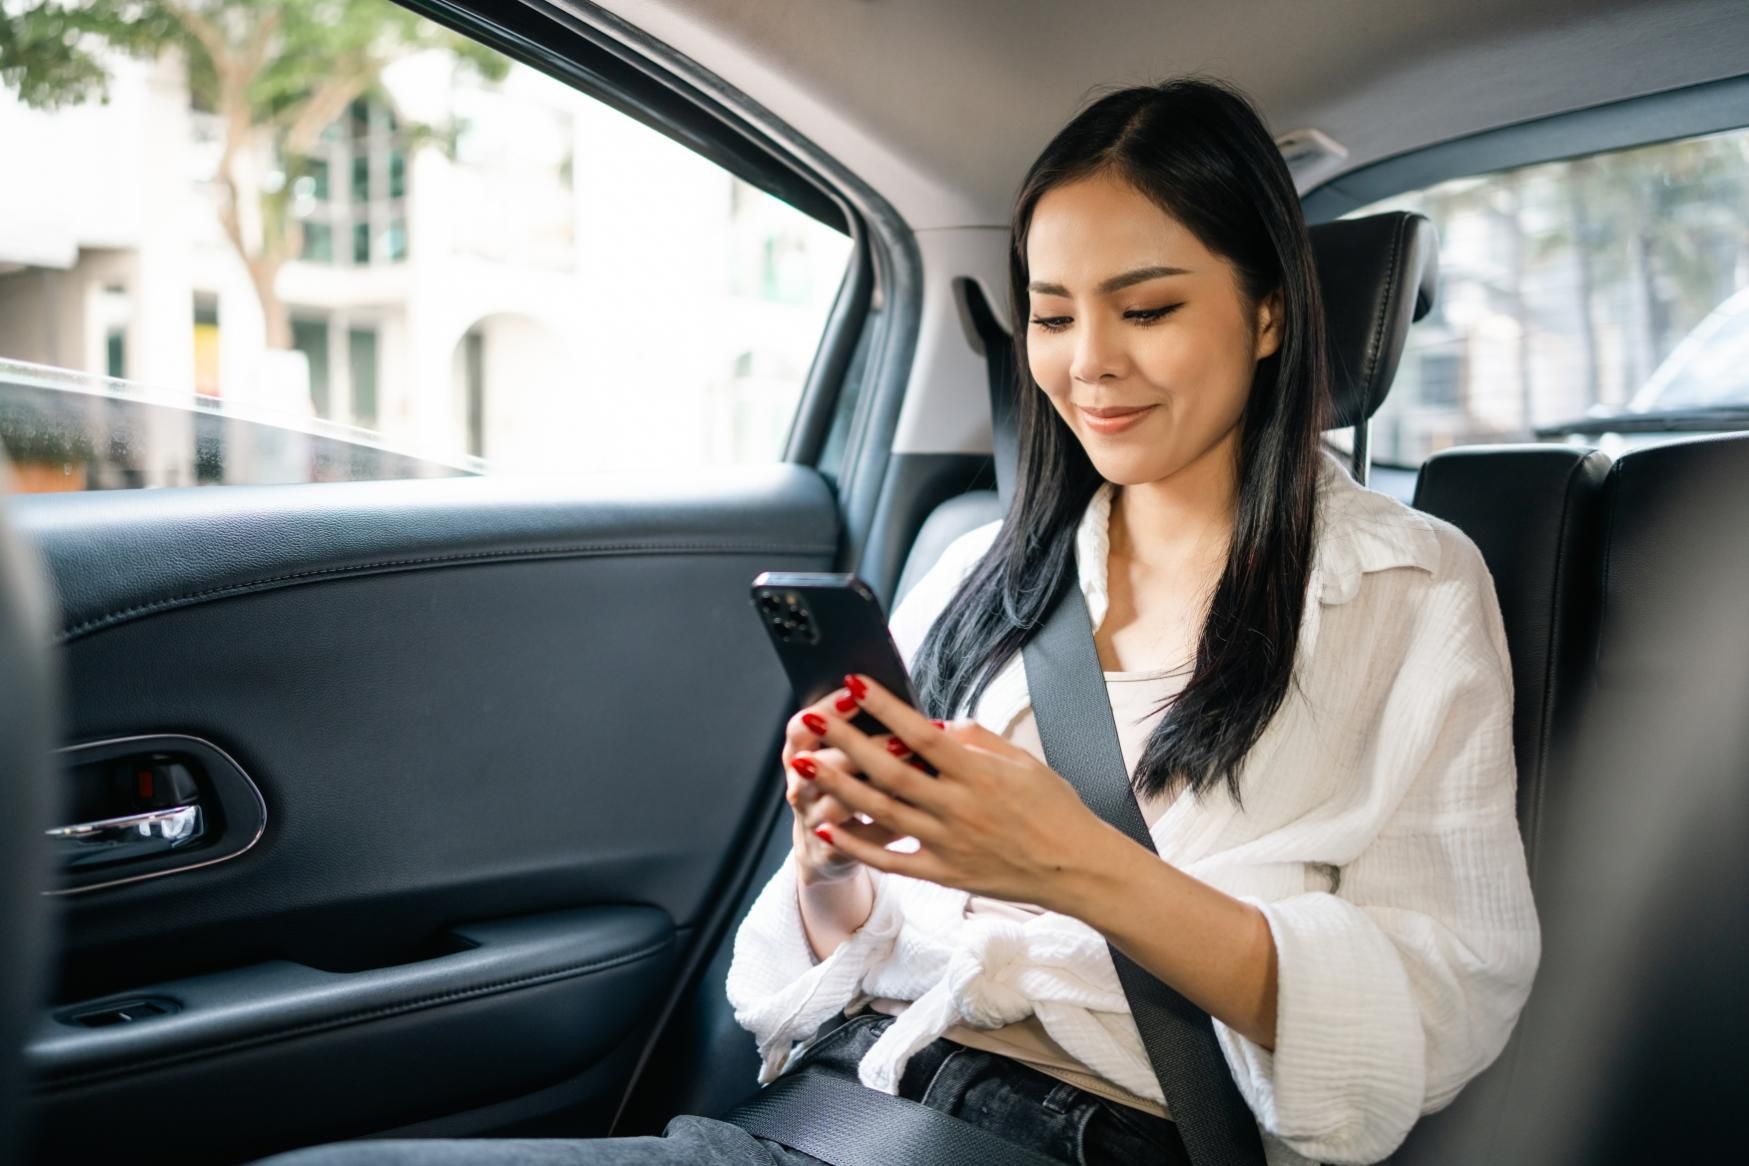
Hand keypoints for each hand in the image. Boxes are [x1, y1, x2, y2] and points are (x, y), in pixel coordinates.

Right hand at [781, 691, 911, 884]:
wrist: (823, 847)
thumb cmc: (846, 785)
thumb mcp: (845, 755)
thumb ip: (869, 730)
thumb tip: (911, 709)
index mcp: (799, 754)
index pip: (801, 727)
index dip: (825, 709)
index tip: (855, 692)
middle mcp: (799, 786)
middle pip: (821, 762)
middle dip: (861, 748)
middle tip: (900, 740)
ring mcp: (812, 820)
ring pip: (836, 804)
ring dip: (875, 790)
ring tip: (912, 780)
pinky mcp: (829, 852)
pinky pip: (856, 843)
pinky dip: (884, 831)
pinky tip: (913, 818)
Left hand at [799, 674, 1122, 909]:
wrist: (1077, 869)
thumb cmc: (1055, 810)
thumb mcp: (1023, 760)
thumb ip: (976, 739)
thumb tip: (932, 723)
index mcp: (979, 773)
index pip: (920, 733)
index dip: (884, 707)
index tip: (854, 684)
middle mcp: (958, 807)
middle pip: (889, 771)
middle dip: (844, 742)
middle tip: (811, 719)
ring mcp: (948, 843)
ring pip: (881, 812)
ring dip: (838, 788)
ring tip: (804, 767)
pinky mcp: (944, 874)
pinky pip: (891, 860)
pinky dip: (857, 846)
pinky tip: (826, 829)